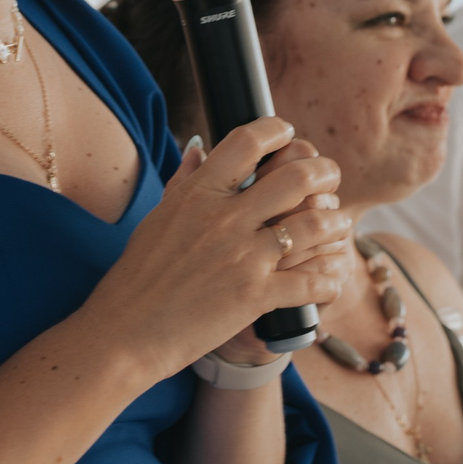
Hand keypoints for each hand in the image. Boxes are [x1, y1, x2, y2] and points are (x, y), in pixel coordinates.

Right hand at [78, 119, 349, 379]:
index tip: (289, 135)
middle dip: (322, 172)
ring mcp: (242, 257)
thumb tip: (199, 148)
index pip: (247, 142)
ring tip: (338, 223)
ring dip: (334, 222)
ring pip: (313, 224)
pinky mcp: (255, 296)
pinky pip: (310, 281)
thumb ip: (183, 181)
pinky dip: (328, 280)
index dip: (276, 131)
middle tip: (329, 177)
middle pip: (295, 176)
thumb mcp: (157, 219)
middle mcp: (224, 218)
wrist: (125, 332)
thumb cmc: (137, 278)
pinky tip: (331, 280)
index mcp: (198, 194)